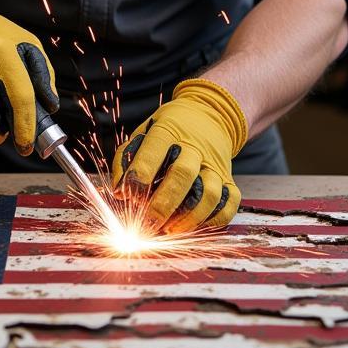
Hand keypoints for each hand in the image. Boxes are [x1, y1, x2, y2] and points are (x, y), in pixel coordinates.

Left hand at [111, 78, 246, 232]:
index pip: (156, 148)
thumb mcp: (143, 133)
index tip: (129, 193)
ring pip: (209, 194)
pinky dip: (214, 220)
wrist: (209, 116)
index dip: (142, 171)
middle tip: (149, 222)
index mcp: (170, 130)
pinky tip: (195, 227)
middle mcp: (196, 146)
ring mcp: (215, 164)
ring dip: (189, 217)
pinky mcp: (229, 179)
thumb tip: (118, 192)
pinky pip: (229, 204)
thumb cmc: (168, 131)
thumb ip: (125, 159)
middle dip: (164, 203)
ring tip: (169, 230)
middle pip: (183, 174)